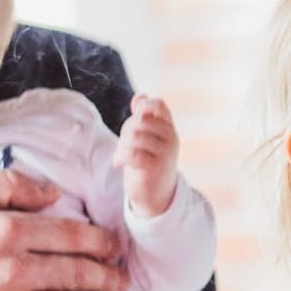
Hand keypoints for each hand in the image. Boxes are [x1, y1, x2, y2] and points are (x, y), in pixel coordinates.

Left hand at [114, 94, 179, 217]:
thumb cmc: (148, 163)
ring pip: (134, 136)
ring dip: (121, 146)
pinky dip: (120, 158)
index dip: (143, 107)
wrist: (156, 195)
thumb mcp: (147, 137)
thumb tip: (141, 95)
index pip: (158, 106)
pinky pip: (131, 153)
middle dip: (126, 131)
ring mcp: (165, 153)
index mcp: (169, 129)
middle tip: (125, 145)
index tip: (134, 121)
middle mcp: (171, 139)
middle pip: (140, 121)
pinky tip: (119, 163)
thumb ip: (143, 117)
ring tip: (122, 156)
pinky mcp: (155, 167)